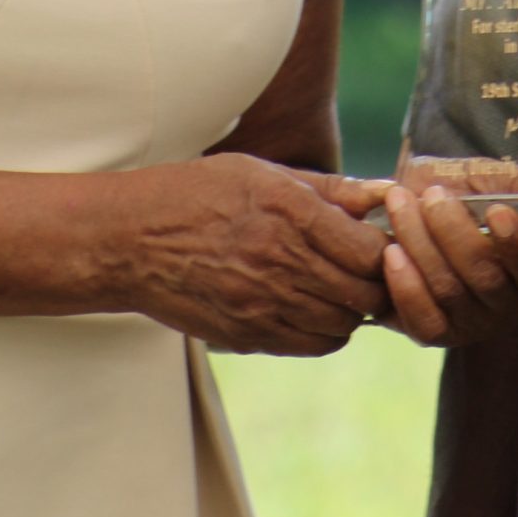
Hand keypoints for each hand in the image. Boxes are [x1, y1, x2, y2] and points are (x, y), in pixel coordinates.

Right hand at [120, 154, 387, 356]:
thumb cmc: (196, 194)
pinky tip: (313, 307)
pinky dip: (325, 331)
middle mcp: (280, 261)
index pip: (370, 250)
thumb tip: (384, 194)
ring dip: (351, 308)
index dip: (387, 250)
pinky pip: (311, 344)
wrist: (130, 241)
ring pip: (342, 324)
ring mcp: (263, 304)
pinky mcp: (248, 335)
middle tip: (370, 269)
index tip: (381, 242)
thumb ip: (329, 187)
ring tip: (338, 287)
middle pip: (363, 293)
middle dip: (376, 282)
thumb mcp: (261, 172)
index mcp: (288, 212)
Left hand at [378, 182, 517, 345]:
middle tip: (431, 195)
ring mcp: (473, 323)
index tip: (495, 210)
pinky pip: (424, 321)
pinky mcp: (437, 335)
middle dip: (452, 231)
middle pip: (483, 275)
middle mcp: (508, 303)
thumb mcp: (494, 185)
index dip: (515, 240)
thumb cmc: (467, 201)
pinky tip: (391, 254)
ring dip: (420, 245)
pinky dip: (406, 287)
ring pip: (449, 291)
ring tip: (400, 205)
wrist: (425, 227)